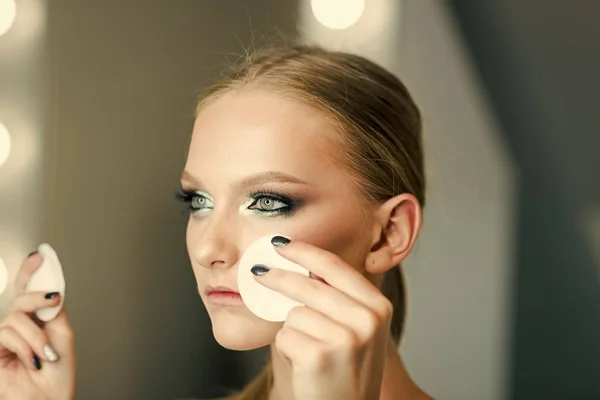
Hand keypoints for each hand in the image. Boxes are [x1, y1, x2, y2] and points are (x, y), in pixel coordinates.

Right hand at [0, 252, 75, 399]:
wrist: (48, 398)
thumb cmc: (57, 373)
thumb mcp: (62, 335)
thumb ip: (54, 311)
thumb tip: (51, 290)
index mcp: (39, 319)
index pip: (31, 290)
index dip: (31, 271)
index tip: (40, 255)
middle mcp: (21, 324)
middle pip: (21, 296)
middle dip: (38, 296)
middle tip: (53, 300)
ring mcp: (6, 335)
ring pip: (16, 316)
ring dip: (36, 337)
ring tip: (45, 354)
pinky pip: (7, 334)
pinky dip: (25, 347)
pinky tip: (31, 360)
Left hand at [255, 238, 392, 399]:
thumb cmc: (347, 371)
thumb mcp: (357, 330)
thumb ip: (337, 298)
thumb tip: (298, 263)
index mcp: (378, 307)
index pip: (334, 266)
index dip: (304, 252)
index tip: (282, 244)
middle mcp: (367, 320)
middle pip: (308, 285)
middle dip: (278, 277)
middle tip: (258, 272)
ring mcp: (345, 338)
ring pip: (295, 313)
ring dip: (292, 330)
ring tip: (310, 351)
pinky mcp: (319, 356)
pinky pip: (285, 336)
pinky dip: (287, 349)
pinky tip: (304, 366)